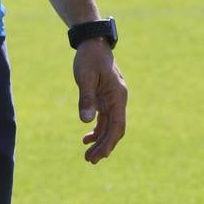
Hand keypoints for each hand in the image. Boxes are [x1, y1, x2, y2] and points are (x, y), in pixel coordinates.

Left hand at [74, 40, 126, 162]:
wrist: (93, 43)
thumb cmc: (89, 58)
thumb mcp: (85, 77)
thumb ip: (86, 98)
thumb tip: (85, 121)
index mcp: (117, 96)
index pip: (117, 125)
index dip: (110, 142)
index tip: (101, 156)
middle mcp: (118, 100)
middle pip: (114, 129)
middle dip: (104, 146)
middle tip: (90, 160)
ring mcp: (113, 100)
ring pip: (109, 127)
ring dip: (100, 141)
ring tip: (87, 156)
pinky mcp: (105, 98)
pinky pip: (104, 119)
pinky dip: (97, 130)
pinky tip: (86, 138)